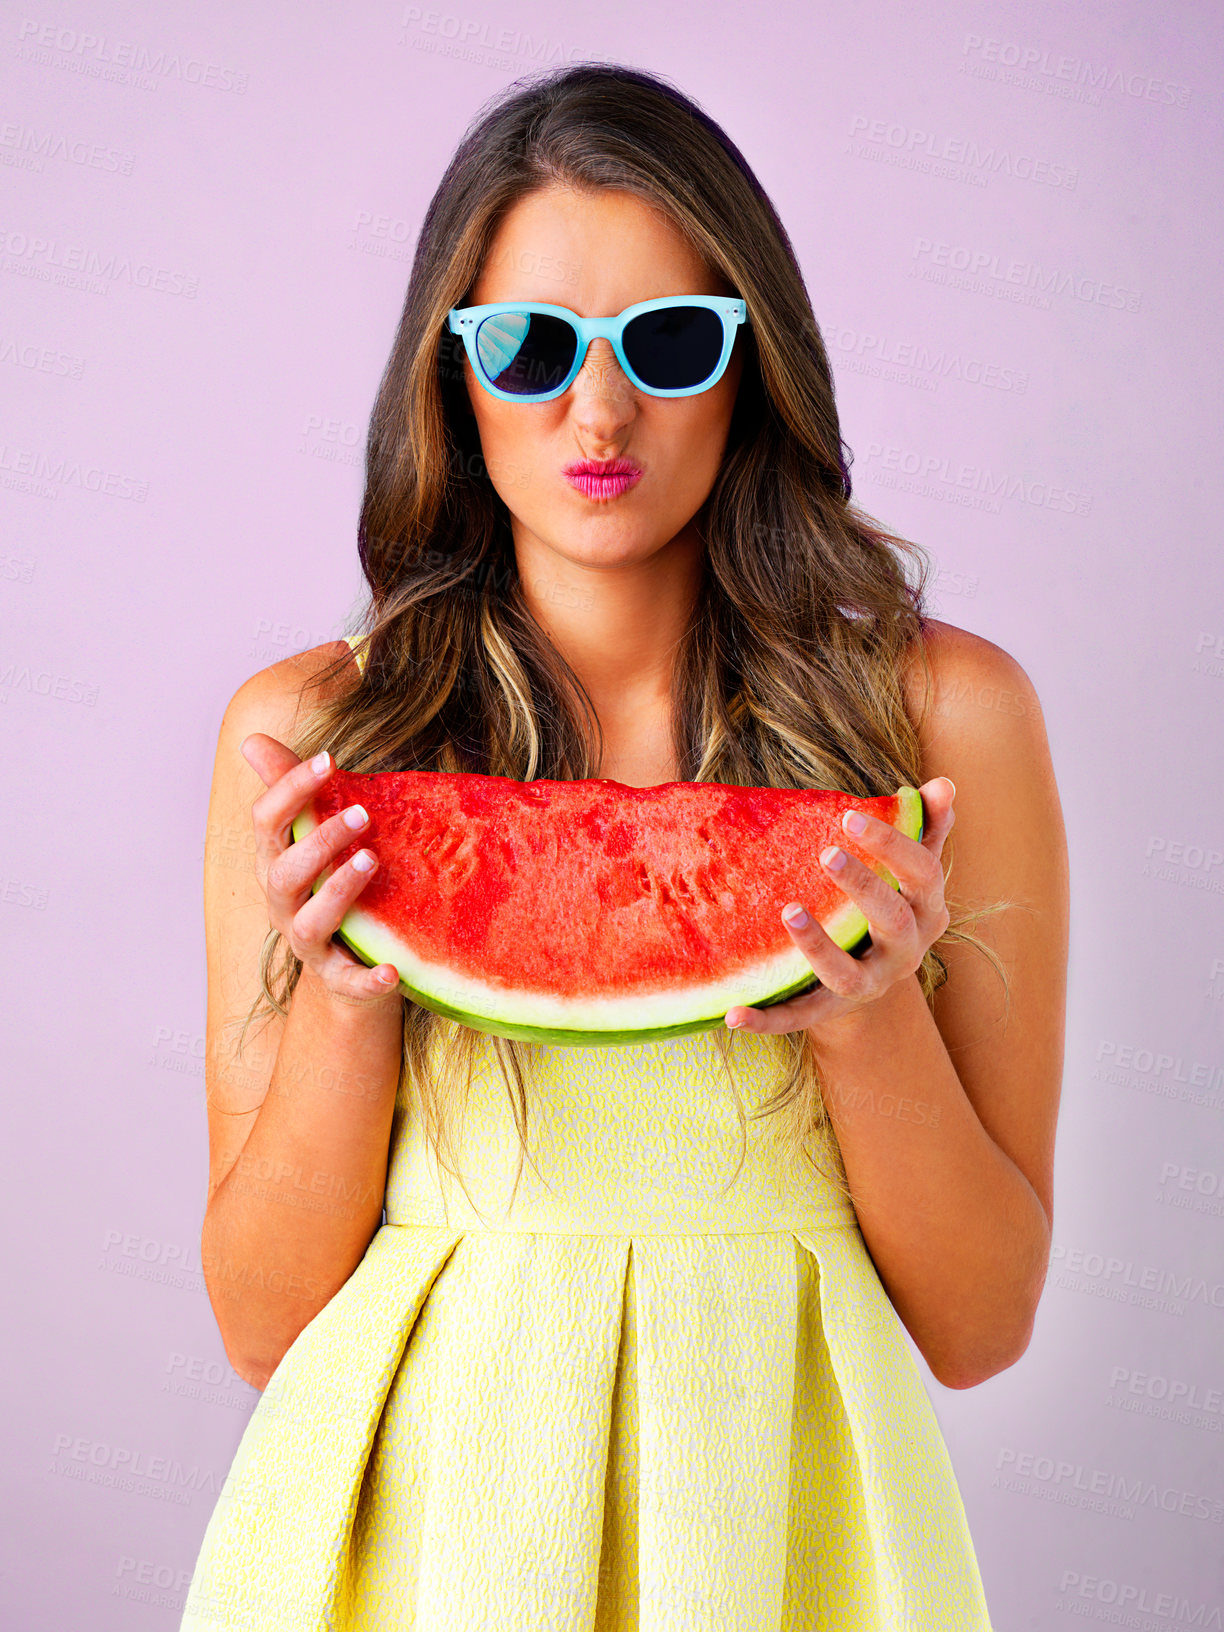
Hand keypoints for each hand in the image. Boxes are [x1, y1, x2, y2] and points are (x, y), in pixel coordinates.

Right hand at [240, 733, 401, 1007]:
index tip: (329, 758)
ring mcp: (308, 944)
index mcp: (276, 863)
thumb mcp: (316, 838)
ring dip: (337, 893)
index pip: (267, 822)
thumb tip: (252, 741)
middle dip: (319, 841)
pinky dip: (367, 978)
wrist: (348, 966)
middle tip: (362, 813)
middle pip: (285, 873)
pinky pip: (348, 982)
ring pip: (309, 923)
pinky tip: (392, 969)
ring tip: (371, 862)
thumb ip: (293, 792)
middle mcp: (283, 904)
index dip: (291, 788)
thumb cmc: (333, 885)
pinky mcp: (338, 979)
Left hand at [725, 777, 955, 1035]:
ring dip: (818, 946)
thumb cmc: (890, 905)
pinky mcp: (830, 1011)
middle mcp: (905, 953)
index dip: (892, 844)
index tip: (849, 816)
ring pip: (847, 975)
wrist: (874, 980)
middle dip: (863, 886)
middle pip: (892, 920)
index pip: (923, 874)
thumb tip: (944, 784)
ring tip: (788, 911)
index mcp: (927, 911)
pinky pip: (800, 1018)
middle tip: (827, 853)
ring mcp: (869, 986)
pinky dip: (768, 1020)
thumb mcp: (910, 871)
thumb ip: (926, 827)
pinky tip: (734, 1014)